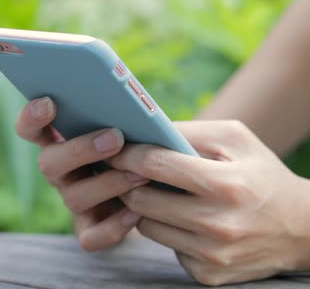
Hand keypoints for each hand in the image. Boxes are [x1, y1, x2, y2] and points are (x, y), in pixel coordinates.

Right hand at [15, 97, 148, 249]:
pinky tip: (135, 212)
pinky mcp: (89, 231)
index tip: (48, 102)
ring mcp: (73, 202)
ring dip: (108, 184)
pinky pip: (91, 236)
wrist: (151, 195)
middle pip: (48, 163)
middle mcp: (60, 173)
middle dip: (80, 150)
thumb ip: (117, 116)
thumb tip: (128, 101)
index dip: (31, 118)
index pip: (30, 129)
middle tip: (115, 138)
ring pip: (74, 197)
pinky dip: (113, 225)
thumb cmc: (135, 149)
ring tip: (140, 174)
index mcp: (60, 142)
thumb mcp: (124, 128)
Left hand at [111, 120, 309, 285]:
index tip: (114, 148)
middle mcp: (218, 224)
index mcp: (227, 184)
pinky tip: (181, 219)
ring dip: (143, 207)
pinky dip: (167, 230)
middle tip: (123, 171)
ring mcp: (212, 255)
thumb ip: (188, 131)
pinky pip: (166, 246)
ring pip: (146, 226)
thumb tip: (142, 131)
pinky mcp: (206, 274)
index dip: (127, 154)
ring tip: (155, 192)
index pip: (155, 165)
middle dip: (126, 183)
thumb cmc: (260, 174)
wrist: (300, 229)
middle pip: (140, 200)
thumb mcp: (235, 140)